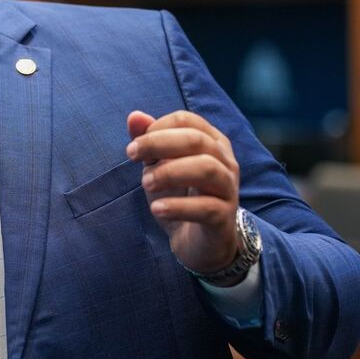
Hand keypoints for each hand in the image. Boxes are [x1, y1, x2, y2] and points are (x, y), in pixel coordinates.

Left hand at [126, 110, 239, 273]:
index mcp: (211, 142)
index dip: (157, 127)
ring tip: (145, 182)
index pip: (186, 120)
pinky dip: (178, 206)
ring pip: (207, 168)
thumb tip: (134, 116)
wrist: (198, 242)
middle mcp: (225, 161)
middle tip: (131, 155)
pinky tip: (157, 209)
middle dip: (158, 144)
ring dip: (169, 172)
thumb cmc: (179, 195)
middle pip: (196, 140)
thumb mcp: (159, 166)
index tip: (134, 146)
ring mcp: (228, 189)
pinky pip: (206, 208)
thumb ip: (149, 141)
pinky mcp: (224, 218)